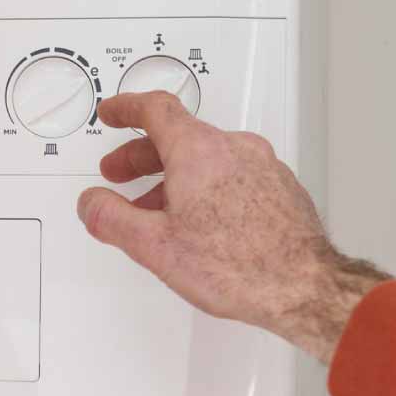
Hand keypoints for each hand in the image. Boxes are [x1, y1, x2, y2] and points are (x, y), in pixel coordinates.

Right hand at [77, 92, 388, 362]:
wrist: (303, 286)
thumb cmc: (240, 265)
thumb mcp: (155, 246)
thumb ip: (112, 219)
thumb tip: (91, 204)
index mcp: (199, 151)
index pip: (155, 109)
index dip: (127, 108)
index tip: (114, 113)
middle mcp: (233, 148)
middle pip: (179, 135)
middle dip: (143, 153)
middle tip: (122, 172)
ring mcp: (262, 166)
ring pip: (207, 157)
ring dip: (174, 175)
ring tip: (157, 208)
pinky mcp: (280, 187)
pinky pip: (233, 174)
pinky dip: (207, 186)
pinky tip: (200, 220)